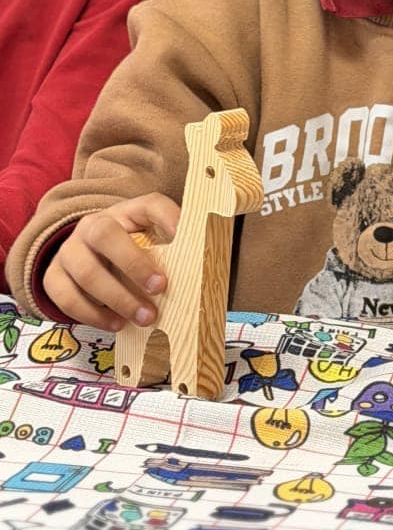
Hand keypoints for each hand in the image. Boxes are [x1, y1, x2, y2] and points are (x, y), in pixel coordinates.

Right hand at [43, 193, 180, 332]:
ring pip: (85, 272)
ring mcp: (68, 251)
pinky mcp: (53, 277)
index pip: (148, 205)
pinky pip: (66, 297)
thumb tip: (202, 253)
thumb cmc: (130, 248)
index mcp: (123, 212)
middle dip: (134, 264)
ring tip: (144, 318)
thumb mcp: (152, 239)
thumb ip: (173, 243)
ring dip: (117, 299)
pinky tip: (116, 324)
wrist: (87, 254)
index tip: (182, 237)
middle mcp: (91, 226)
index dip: (167, 218)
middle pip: (105, 235)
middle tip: (160, 288)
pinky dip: (93, 315)